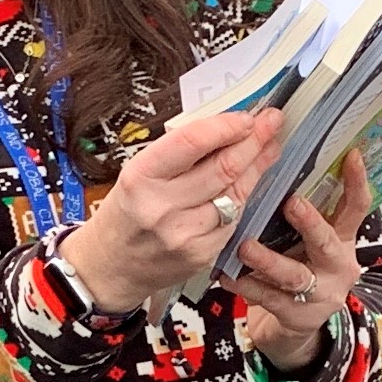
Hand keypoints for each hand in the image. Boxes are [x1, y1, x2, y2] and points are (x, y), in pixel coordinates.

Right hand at [65, 104, 283, 311]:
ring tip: (269, 148)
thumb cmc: (126, 212)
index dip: (227, 126)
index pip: (193, 141)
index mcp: (141, 176)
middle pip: (223, 166)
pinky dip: (243, 199)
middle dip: (254, 140)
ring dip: (257, 168)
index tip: (247, 116)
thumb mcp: (139, 173)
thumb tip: (224, 127)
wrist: (110, 266)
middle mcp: (162, 206)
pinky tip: (248, 185)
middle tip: (272, 123)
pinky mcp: (200, 255)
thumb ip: (178, 152)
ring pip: (236, 193)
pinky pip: (233, 220)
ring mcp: (184, 234)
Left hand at [232, 151, 369, 368]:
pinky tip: (226, 276)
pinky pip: (269, 298)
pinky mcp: (298, 316)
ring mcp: (321, 293)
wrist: (296, 326)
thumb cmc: (298, 267)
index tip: (352, 154)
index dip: (357, 182)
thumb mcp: (307, 240)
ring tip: (244, 247)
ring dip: (268, 260)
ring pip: (295, 275)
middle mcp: (338, 264)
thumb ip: (300, 212)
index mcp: (343, 238)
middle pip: (327, 241)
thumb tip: (273, 159)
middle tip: (291, 203)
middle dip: (310, 223)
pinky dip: (245, 285)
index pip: (356, 206)